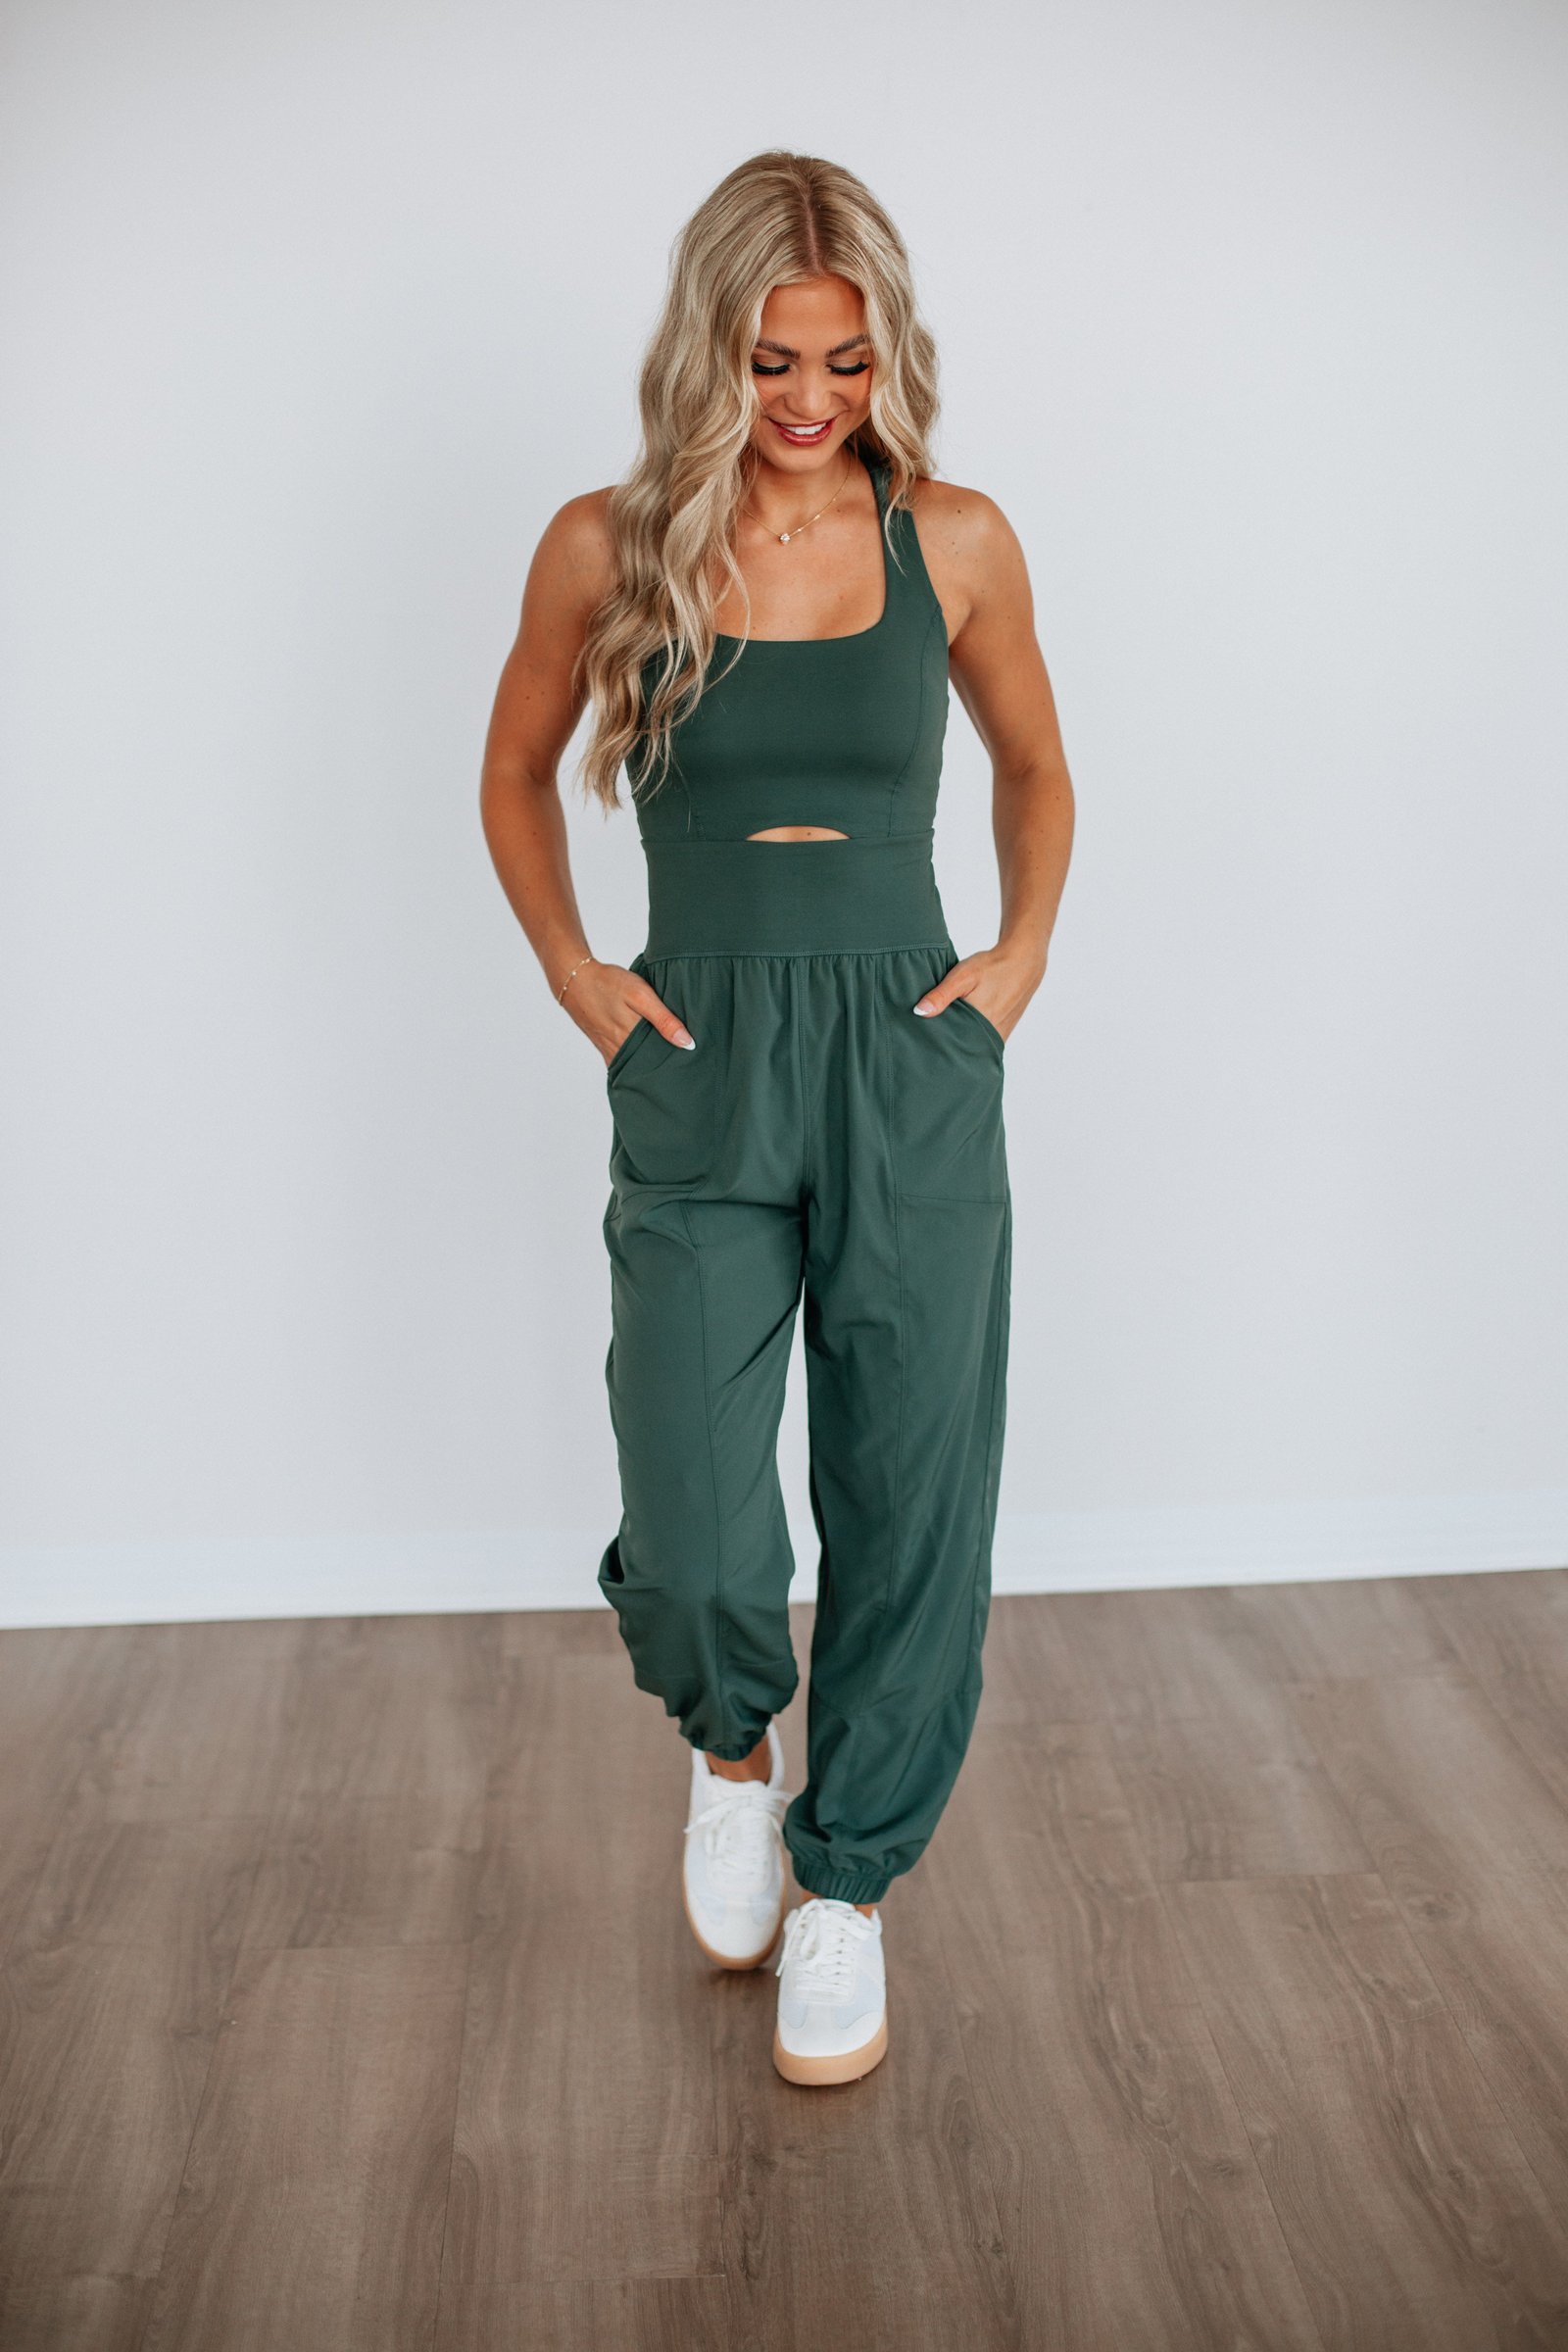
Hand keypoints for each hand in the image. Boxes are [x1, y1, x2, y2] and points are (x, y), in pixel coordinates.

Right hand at [561, 958, 694, 1064]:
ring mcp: (611, 1050)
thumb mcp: (640, 995)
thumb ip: (664, 1019)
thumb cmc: (609, 983)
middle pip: (650, 1068)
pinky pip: (623, 1064)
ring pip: (636, 1068)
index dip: (679, 1063)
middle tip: (689, 1071)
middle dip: (668, 1070)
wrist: (575, 980)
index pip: (662, 1060)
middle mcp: (621, 1050)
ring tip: (672, 1070)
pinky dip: (635, 1066)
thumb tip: (687, 1043)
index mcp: (633, 1038)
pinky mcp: (605, 1048)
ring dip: (652, 1069)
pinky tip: (646, 1065)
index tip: (695, 1065)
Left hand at [912, 946, 1043, 1043]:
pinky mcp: (1003, 1032)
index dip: (935, 1043)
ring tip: (944, 1034)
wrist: (1023, 962)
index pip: (950, 1045)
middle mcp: (990, 1036)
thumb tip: (919, 1012)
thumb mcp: (963, 976)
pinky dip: (972, 1038)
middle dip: (946, 1045)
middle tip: (928, 1039)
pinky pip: (983, 1042)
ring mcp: (998, 1036)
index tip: (921, 1040)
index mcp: (978, 1026)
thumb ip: (941, 995)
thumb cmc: (992, 967)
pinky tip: (962, 1029)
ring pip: (973, 1046)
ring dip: (960, 1042)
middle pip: (961, 1048)